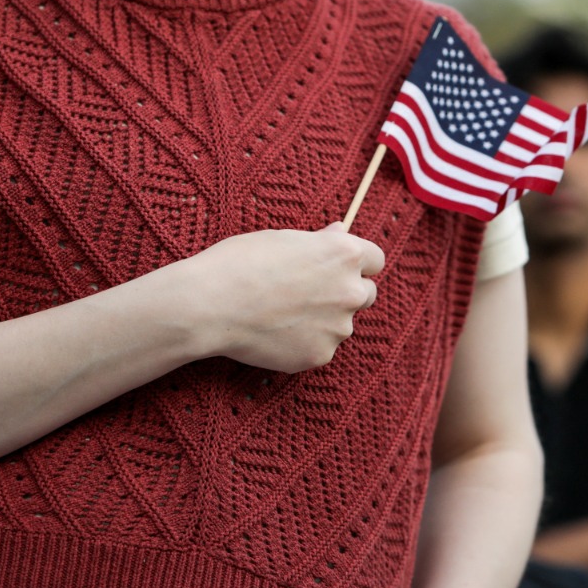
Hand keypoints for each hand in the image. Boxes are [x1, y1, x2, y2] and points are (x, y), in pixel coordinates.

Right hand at [171, 223, 384, 372]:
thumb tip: (340, 232)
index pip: (375, 260)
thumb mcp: (283, 239)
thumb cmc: (241, 262)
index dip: (357, 263)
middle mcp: (351, 291)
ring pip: (342, 323)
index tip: (338, 267)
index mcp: (345, 255)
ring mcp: (339, 327)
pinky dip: (305, 342)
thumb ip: (320, 241)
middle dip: (345, 292)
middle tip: (310, 293)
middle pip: (367, 294)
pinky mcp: (321, 355)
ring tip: (283, 314)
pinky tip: (275, 333)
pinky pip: (321, 347)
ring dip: (324, 320)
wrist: (211, 305)